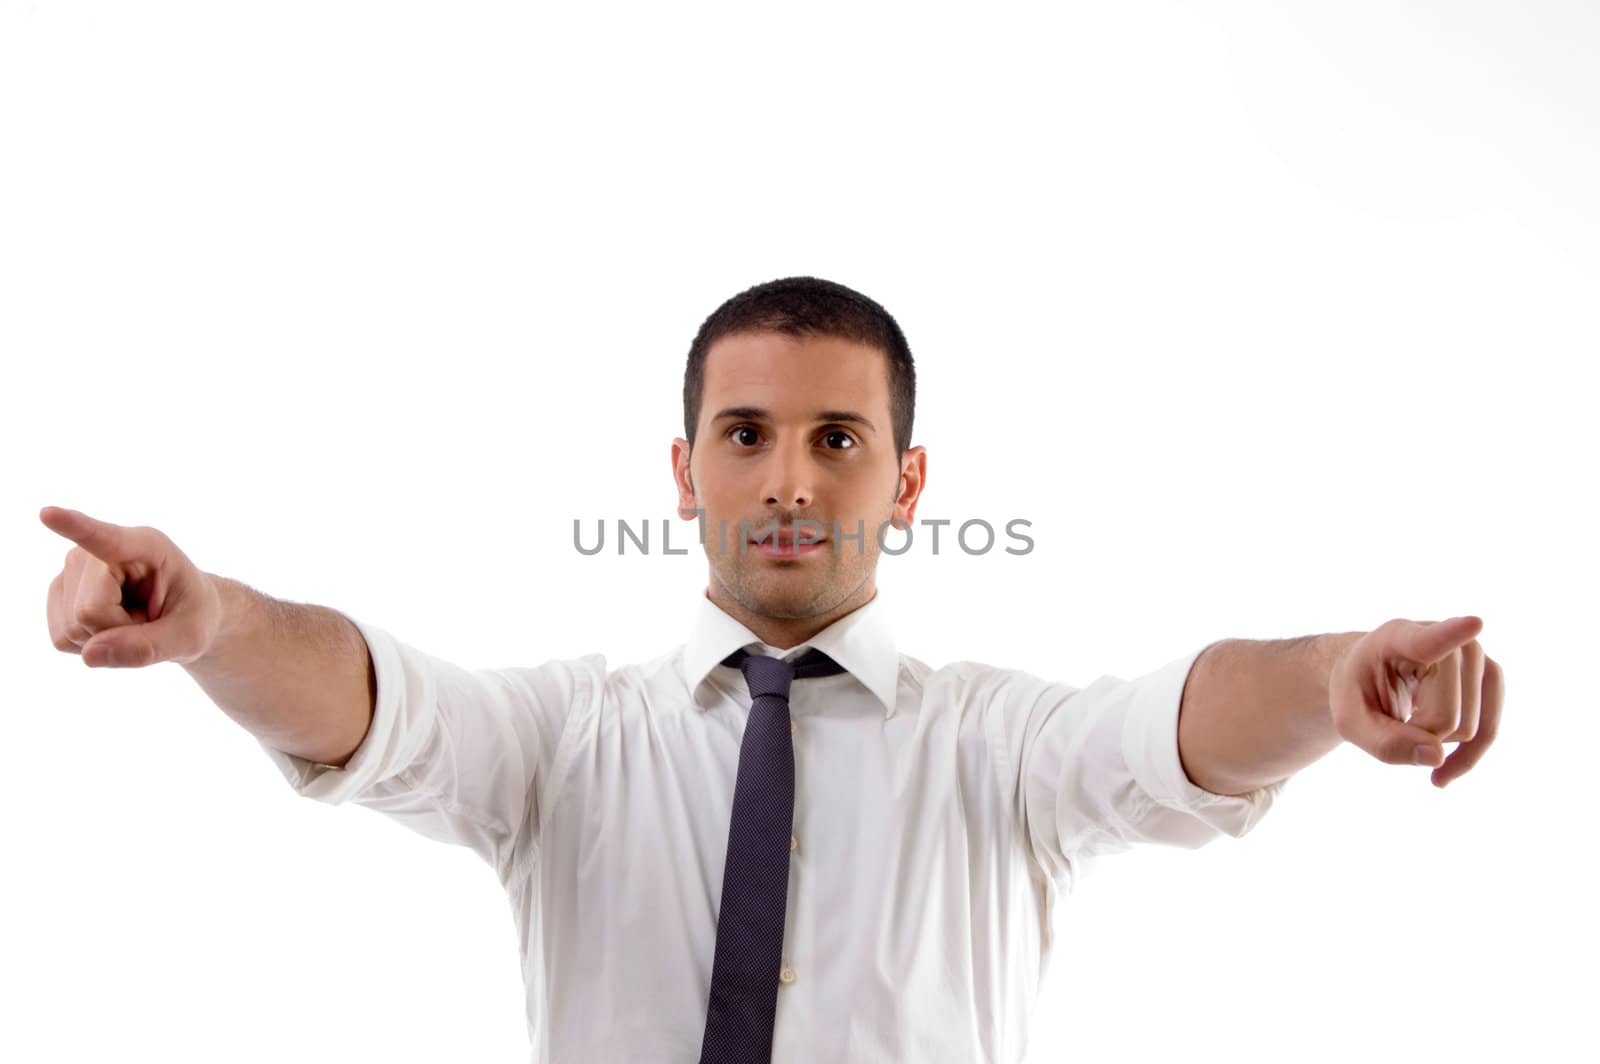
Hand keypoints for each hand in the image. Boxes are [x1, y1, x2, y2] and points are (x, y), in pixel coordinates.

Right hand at [41, 506, 222, 667]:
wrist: (179, 613)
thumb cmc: (190, 615)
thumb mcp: (190, 637)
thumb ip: (149, 647)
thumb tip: (90, 654)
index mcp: (146, 546)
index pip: (105, 538)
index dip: (75, 527)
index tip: (48, 513)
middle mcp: (98, 552)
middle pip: (89, 611)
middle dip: (119, 630)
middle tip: (148, 618)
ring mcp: (71, 569)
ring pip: (72, 628)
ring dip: (105, 638)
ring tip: (132, 619)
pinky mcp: (58, 592)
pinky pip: (62, 638)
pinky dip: (89, 645)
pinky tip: (110, 626)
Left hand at [1329, 615, 1502, 787]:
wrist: (1373, 673)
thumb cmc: (1358, 692)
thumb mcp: (1349, 721)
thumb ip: (1384, 742)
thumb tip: (1436, 756)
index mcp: (1399, 638)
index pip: (1431, 639)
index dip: (1453, 634)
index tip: (1474, 624)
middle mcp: (1447, 641)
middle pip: (1447, 719)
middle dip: (1419, 735)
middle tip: (1391, 718)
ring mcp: (1476, 656)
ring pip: (1470, 730)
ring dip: (1437, 742)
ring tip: (1410, 720)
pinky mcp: (1491, 676)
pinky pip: (1489, 733)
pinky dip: (1465, 759)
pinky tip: (1440, 773)